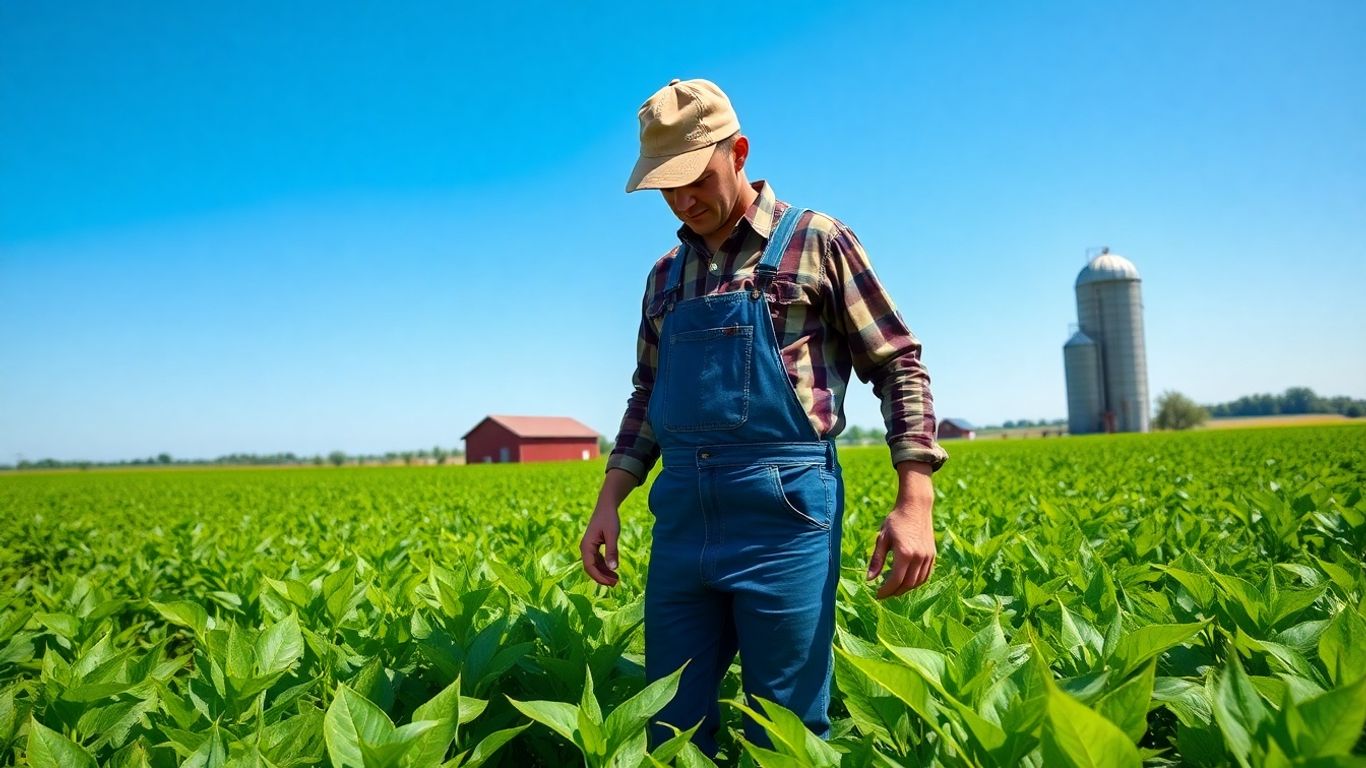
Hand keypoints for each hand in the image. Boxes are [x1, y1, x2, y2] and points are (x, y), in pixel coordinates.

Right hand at [579, 504, 620, 586]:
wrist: (606, 506)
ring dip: (603, 573)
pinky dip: (604, 566)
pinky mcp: (594, 546)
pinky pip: (597, 560)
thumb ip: (612, 551)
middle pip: (591, 568)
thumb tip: (613, 568)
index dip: (599, 577)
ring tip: (616, 579)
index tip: (611, 583)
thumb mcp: (612, 534)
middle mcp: (585, 548)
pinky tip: (613, 570)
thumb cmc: (609, 518)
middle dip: (602, 577)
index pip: (590, 567)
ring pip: (594, 565)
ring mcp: (589, 548)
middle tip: (616, 583)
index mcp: (586, 546)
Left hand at [866, 461, 935, 598]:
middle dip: (894, 592)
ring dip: (905, 588)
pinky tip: (906, 581)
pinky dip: (916, 582)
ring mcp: (928, 556)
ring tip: (894, 588)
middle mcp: (918, 557)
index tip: (877, 594)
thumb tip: (869, 579)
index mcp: (904, 553)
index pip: (895, 580)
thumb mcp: (882, 538)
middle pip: (907, 584)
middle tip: (884, 593)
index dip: (886, 590)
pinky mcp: (932, 555)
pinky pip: (926, 575)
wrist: (915, 506)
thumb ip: (876, 560)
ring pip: (918, 582)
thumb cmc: (895, 520)